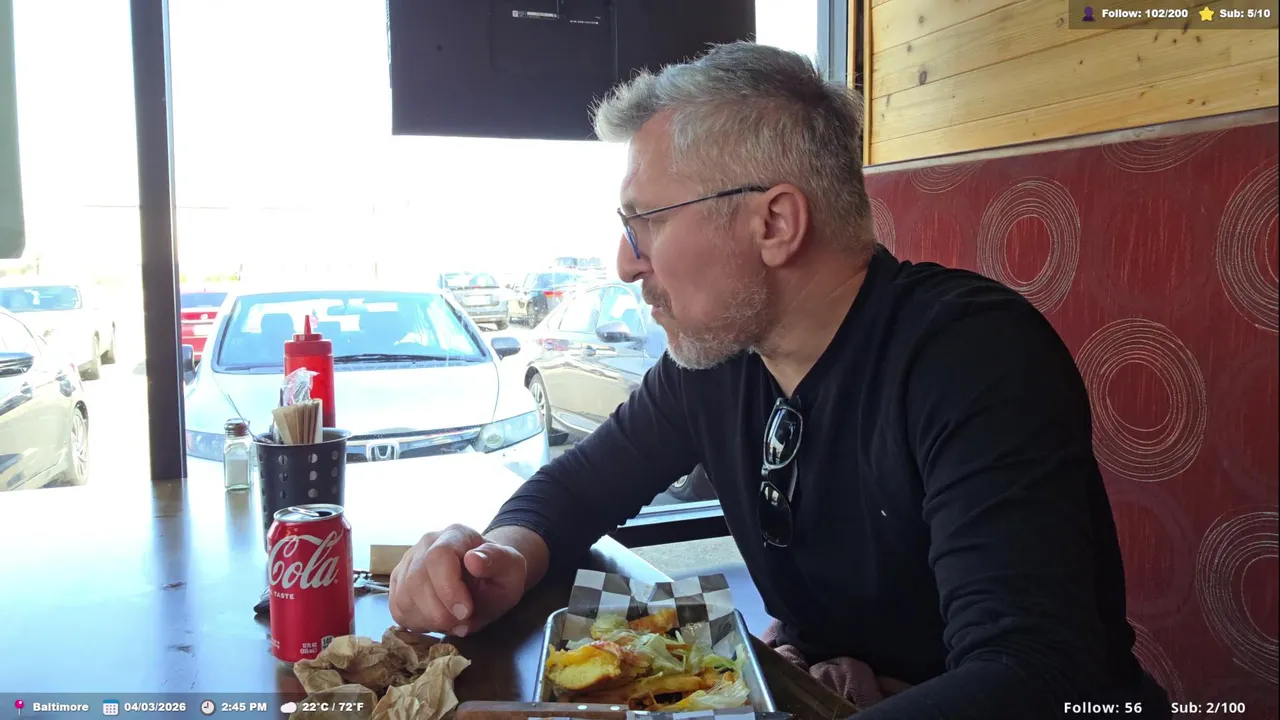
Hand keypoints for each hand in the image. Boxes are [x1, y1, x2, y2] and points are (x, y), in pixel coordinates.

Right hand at [388, 524, 527, 636]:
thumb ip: (498, 560)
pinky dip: (418, 623)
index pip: (438, 557)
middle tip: (462, 623)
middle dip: (439, 612)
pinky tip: (437, 620)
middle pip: (416, 580)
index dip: (448, 589)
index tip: (466, 612)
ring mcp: (408, 562)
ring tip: (453, 621)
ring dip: (429, 620)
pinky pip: (397, 609)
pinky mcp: (398, 584)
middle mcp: (426, 543)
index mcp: (455, 534)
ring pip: (403, 597)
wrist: (485, 579)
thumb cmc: (498, 574)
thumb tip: (473, 559)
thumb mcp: (512, 568)